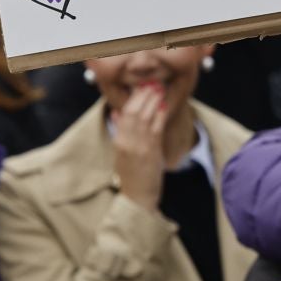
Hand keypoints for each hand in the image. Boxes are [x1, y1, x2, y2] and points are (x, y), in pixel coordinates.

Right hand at [113, 83, 169, 210]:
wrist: (137, 197)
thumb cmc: (132, 175)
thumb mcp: (121, 152)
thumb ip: (120, 131)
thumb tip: (117, 112)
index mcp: (119, 141)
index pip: (124, 114)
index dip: (133, 98)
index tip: (142, 86)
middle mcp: (126, 142)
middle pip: (134, 112)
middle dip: (144, 95)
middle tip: (153, 83)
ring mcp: (138, 147)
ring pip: (144, 117)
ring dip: (153, 101)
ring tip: (159, 89)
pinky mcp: (150, 152)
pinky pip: (155, 129)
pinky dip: (159, 115)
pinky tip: (164, 105)